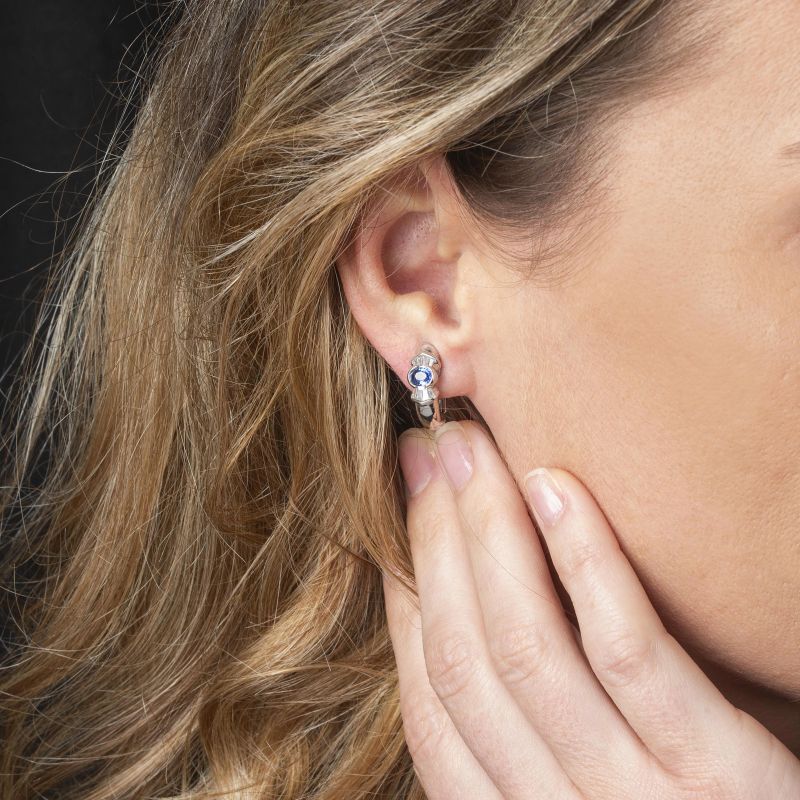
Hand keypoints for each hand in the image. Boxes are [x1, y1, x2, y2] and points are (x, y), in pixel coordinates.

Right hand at [383, 420, 799, 798]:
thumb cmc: (695, 790)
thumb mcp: (599, 762)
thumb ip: (544, 706)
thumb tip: (481, 585)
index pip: (431, 700)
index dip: (408, 592)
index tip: (407, 507)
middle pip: (466, 661)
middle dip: (434, 538)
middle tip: (431, 447)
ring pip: (528, 650)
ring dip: (490, 532)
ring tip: (474, 448)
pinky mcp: (722, 779)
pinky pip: (630, 657)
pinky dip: (584, 563)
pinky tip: (556, 486)